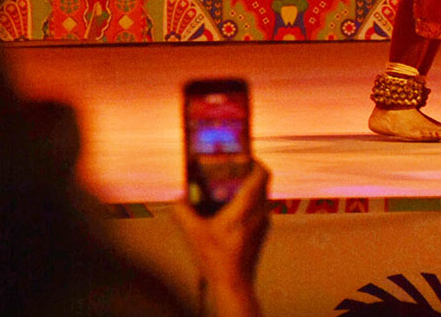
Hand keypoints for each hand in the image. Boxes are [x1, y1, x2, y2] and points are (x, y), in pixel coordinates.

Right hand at [171, 161, 269, 316]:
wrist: (234, 286)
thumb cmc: (217, 259)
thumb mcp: (194, 233)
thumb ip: (183, 212)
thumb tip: (176, 197)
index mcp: (248, 205)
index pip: (262, 172)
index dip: (254, 160)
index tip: (241, 155)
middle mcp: (260, 211)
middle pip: (262, 181)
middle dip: (247, 171)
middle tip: (230, 169)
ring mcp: (264, 223)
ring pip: (262, 195)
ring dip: (248, 187)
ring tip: (228, 188)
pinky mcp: (262, 234)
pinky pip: (259, 208)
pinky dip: (249, 202)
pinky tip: (231, 210)